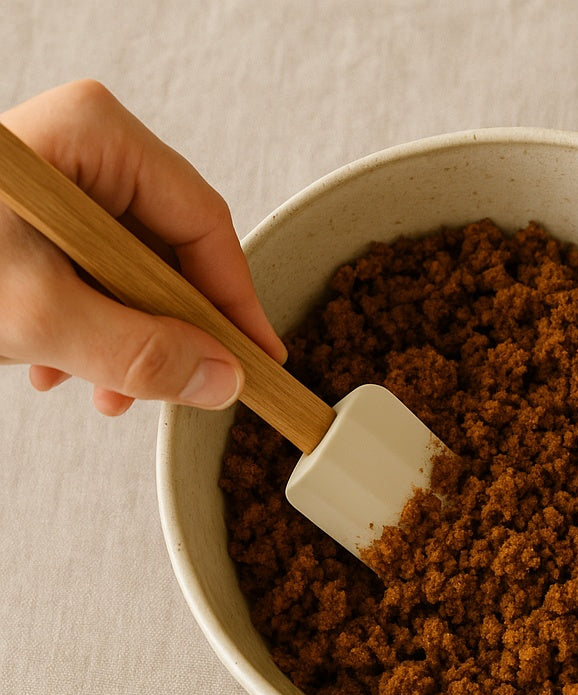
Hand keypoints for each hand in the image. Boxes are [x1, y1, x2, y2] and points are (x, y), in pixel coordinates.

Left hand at [0, 79, 285, 414]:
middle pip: (170, 256)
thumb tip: (222, 381)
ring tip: (102, 391)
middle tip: (173, 389)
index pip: (205, 227)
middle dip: (171, 335)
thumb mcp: (39, 315)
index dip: (236, 303)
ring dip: (129, 343)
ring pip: (134, 276)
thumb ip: (141, 354)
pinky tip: (57, 368)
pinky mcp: (40, 222)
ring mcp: (63, 187)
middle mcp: (87, 153)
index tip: (257, 361)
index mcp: (98, 139)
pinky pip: (94, 279)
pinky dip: (90, 331)